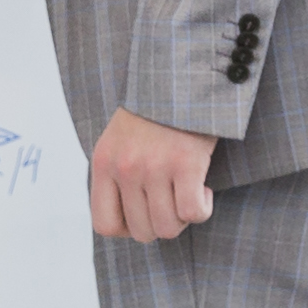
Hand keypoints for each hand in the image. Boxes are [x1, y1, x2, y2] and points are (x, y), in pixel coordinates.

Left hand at [92, 106, 218, 241]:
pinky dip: (202, 209)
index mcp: (104, 164)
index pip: (105, 224)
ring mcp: (155, 167)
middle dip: (161, 223)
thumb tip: (129, 219)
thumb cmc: (154, 112)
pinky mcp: (186, 164)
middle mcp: (126, 168)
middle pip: (142, 230)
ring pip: (168, 226)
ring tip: (188, 193)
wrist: (182, 76)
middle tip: (172, 201)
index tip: (144, 214)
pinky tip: (203, 189)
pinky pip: (193, 213)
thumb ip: (117, 175)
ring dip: (183, 218)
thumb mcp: (119, 141)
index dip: (127, 229)